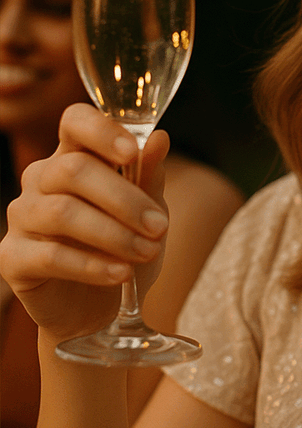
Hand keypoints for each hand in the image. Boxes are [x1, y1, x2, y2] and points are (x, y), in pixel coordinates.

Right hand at [0, 103, 170, 343]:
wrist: (100, 306)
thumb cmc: (125, 245)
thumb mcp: (148, 208)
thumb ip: (149, 173)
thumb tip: (160, 138)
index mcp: (74, 155)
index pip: (75, 121)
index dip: (102, 131)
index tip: (133, 152)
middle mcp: (41, 179)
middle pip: (74, 170)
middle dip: (125, 200)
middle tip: (160, 226)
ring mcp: (22, 217)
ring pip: (63, 213)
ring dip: (114, 234)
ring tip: (147, 252)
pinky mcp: (12, 258)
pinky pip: (49, 255)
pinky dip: (92, 265)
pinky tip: (121, 274)